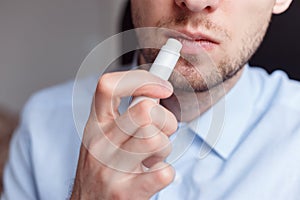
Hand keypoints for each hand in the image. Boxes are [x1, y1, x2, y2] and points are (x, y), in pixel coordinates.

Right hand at [71, 70, 177, 199]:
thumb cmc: (103, 168)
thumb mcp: (105, 136)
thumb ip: (126, 114)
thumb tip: (155, 91)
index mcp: (95, 125)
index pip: (109, 86)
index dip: (141, 79)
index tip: (162, 88)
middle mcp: (100, 143)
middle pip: (145, 111)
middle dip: (166, 120)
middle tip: (161, 131)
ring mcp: (111, 169)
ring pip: (157, 140)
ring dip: (165, 148)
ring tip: (151, 157)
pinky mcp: (126, 192)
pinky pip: (164, 172)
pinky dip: (166, 172)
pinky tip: (151, 175)